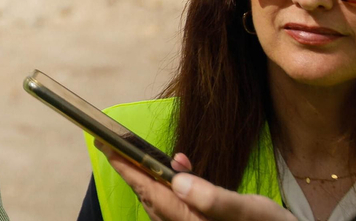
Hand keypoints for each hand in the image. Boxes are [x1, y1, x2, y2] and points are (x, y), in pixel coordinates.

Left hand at [100, 145, 296, 220]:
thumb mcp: (250, 211)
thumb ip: (215, 198)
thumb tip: (178, 179)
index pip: (149, 191)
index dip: (125, 167)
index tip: (105, 145)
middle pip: (150, 197)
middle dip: (132, 171)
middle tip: (113, 145)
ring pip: (161, 202)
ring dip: (151, 179)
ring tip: (141, 155)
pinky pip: (177, 208)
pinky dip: (172, 189)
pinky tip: (182, 174)